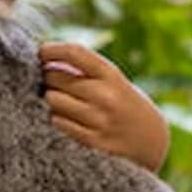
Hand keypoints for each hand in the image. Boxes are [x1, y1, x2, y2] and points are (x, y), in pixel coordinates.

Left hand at [39, 42, 170, 171]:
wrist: (151, 140)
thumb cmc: (122, 102)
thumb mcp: (113, 79)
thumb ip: (84, 69)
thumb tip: (44, 58)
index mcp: (111, 74)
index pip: (74, 52)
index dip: (52, 49)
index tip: (41, 52)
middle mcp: (105, 95)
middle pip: (55, 77)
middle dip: (47, 77)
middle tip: (50, 82)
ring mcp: (99, 120)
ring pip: (53, 100)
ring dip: (50, 99)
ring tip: (58, 100)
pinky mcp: (92, 142)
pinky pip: (58, 123)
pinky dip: (56, 118)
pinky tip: (64, 118)